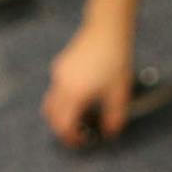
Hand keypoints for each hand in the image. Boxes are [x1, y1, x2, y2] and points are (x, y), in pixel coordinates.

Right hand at [44, 22, 134, 147]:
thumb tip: (110, 133)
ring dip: (61, 114)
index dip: (71, 138)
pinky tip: (83, 97)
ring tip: (80, 117)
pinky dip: (64, 100)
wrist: (107, 29)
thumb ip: (114, 117)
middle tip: (78, 134)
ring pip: (51, 102)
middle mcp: (61, 84)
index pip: (64, 125)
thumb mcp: (119, 92)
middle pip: (52, 116)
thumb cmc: (115, 58)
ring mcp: (58, 73)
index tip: (82, 142)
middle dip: (62, 128)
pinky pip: (57, 89)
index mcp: (74, 93)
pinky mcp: (61, 65)